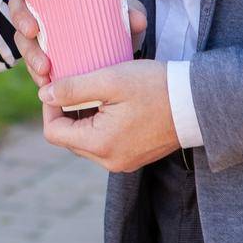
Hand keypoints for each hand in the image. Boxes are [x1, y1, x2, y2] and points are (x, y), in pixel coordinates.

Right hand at [9, 0, 147, 88]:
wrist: (118, 55)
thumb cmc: (115, 22)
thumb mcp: (125, 15)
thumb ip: (131, 12)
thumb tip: (136, 19)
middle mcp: (42, 3)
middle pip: (19, 0)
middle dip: (21, 15)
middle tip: (32, 30)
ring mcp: (38, 30)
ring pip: (22, 36)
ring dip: (29, 51)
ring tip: (44, 68)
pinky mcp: (41, 54)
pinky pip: (31, 61)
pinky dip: (36, 72)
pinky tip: (45, 81)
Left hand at [37, 60, 180, 172]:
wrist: (198, 103)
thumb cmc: (155, 87)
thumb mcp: (110, 80)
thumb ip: (73, 88)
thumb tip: (43, 95)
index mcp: (100, 145)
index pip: (53, 132)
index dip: (49, 106)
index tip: (57, 83)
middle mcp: (109, 161)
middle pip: (69, 137)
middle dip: (67, 110)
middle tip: (77, 82)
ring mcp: (123, 162)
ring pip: (86, 139)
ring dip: (84, 116)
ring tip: (97, 90)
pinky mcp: (134, 156)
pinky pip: (105, 142)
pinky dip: (101, 122)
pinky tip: (113, 102)